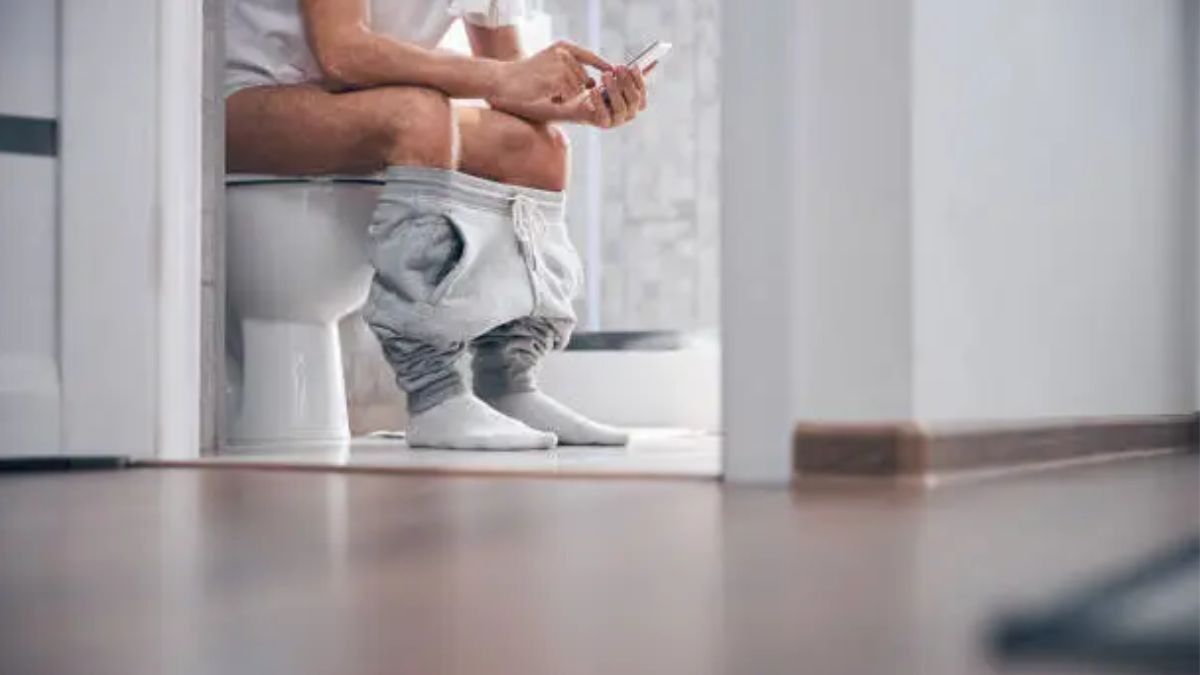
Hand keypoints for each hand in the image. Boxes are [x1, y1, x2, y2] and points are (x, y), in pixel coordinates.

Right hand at [494, 40, 610, 103]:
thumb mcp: (553, 67)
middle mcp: (563, 52)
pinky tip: (548, 96)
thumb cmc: (530, 76)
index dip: (602, 66)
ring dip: (567, 96)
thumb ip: (573, 71)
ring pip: (578, 88)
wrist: (505, 80)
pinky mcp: (555, 79)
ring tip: (550, 92)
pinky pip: (569, 95)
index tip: (613, 74)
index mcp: (564, 47)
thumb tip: (593, 82)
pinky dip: (560, 100)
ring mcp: (559, 65)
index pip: (590, 56)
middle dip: (575, 89)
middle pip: (585, 78)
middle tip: (556, 91)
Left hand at [571, 65, 646, 128]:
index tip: (632, 65)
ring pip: (620, 106)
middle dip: (626, 82)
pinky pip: (604, 113)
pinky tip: (593, 89)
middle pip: (634, 99)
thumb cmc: (602, 91)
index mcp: (636, 104)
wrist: (581, 105)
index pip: (642, 93)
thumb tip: (654, 62)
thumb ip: (633, 74)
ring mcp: (618, 121)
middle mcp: (630, 114)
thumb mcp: (618, 81)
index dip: (639, 79)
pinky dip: (599, 101)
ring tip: (605, 75)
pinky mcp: (604, 124)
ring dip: (613, 89)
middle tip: (618, 68)